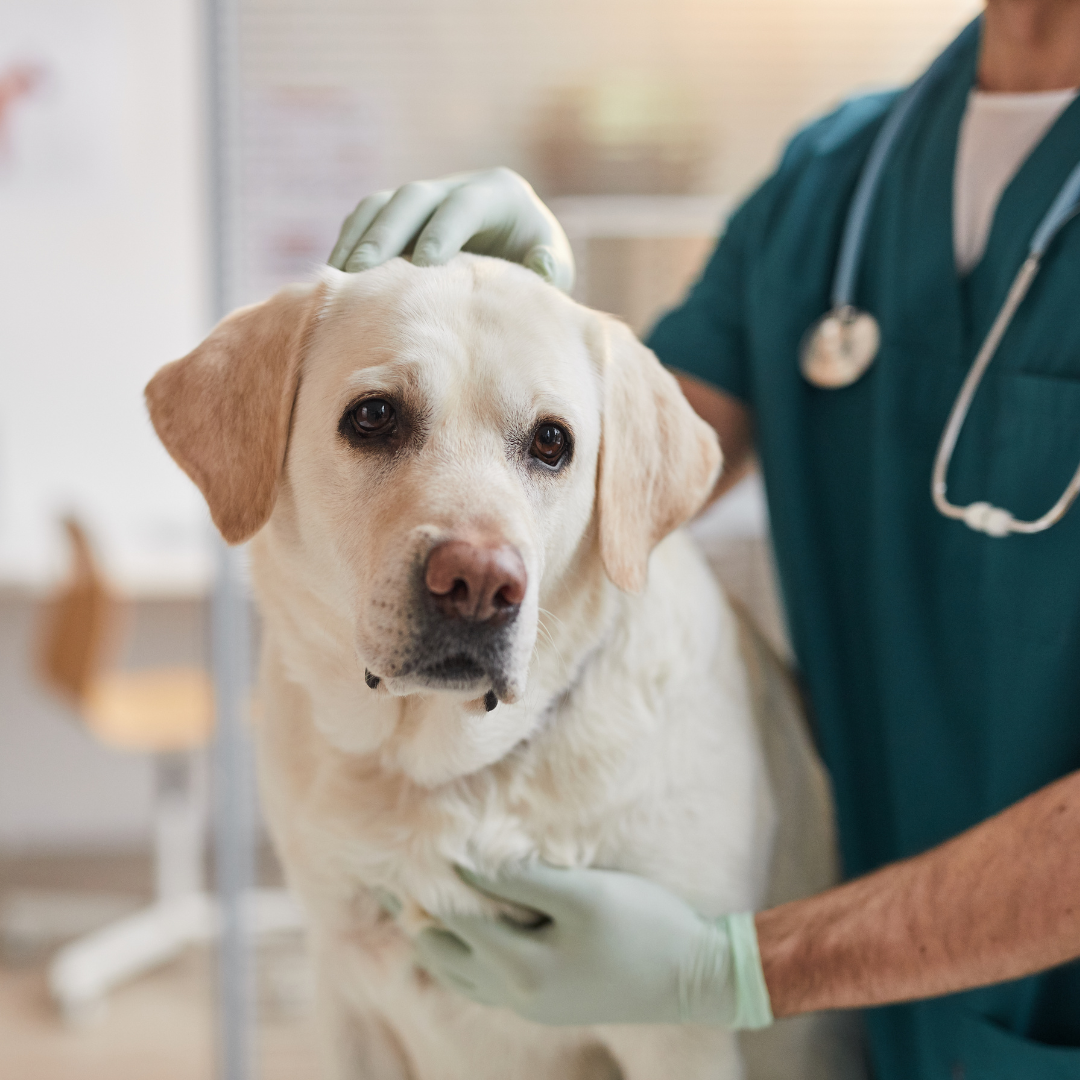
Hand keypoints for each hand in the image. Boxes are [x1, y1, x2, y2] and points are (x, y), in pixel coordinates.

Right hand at [327, 168, 574, 291]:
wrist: (523, 255)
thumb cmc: (539, 266)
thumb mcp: (555, 268)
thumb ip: (550, 269)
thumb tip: (540, 265)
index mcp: (500, 193)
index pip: (463, 205)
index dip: (441, 231)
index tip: (422, 265)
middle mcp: (459, 185)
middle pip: (413, 198)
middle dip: (386, 232)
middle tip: (361, 272)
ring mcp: (428, 196)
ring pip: (383, 204)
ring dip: (358, 237)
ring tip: (339, 276)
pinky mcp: (405, 214)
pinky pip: (369, 219)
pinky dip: (351, 242)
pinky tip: (337, 277)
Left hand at [414, 862, 772, 1027]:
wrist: (694, 978)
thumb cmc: (643, 926)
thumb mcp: (584, 894)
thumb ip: (522, 880)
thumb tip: (464, 861)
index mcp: (520, 968)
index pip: (452, 918)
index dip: (428, 880)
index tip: (411, 844)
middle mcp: (514, 994)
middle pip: (441, 953)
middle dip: (417, 913)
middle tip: (397, 872)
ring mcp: (528, 1004)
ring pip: (457, 973)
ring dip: (436, 935)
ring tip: (418, 896)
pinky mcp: (544, 1003)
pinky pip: (481, 981)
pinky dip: (462, 953)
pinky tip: (467, 927)